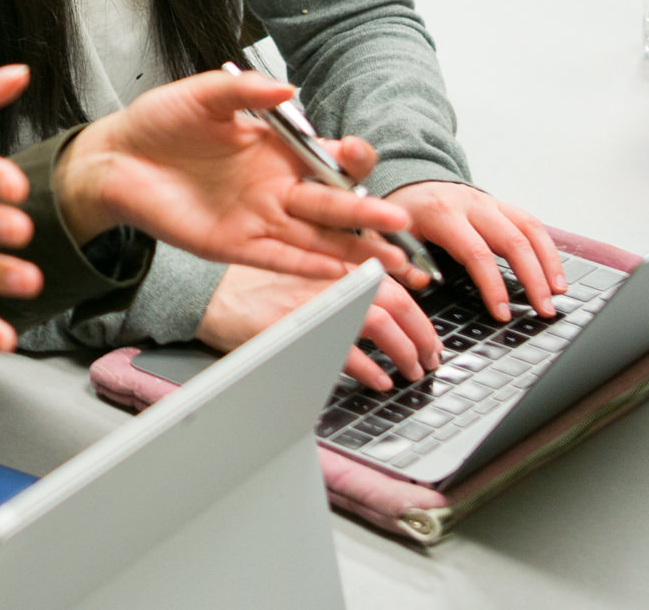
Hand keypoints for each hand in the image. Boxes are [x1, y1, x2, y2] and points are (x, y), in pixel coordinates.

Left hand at [54, 66, 418, 285]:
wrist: (115, 158)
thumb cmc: (159, 123)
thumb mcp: (202, 95)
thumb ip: (243, 91)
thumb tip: (285, 87)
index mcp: (276, 149)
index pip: (329, 158)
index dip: (350, 159)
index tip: (358, 155)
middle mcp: (276, 186)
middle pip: (334, 204)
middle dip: (369, 216)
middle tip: (400, 224)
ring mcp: (259, 218)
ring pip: (319, 238)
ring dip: (354, 252)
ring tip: (393, 263)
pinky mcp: (236, 245)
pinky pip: (283, 259)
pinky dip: (313, 268)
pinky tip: (342, 276)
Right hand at [201, 262, 436, 391]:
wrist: (217, 298)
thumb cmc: (261, 291)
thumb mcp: (308, 280)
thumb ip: (345, 289)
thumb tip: (388, 316)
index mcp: (335, 265)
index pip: (392, 282)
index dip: (419, 312)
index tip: (430, 335)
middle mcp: (329, 278)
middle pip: (394, 300)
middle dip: (421, 333)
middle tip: (431, 357)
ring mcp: (314, 302)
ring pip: (378, 320)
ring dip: (404, 350)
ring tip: (412, 370)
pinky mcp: (298, 327)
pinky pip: (345, 350)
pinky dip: (369, 369)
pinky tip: (379, 381)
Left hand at [385, 180, 563, 321]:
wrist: (404, 180)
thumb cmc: (395, 214)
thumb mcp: (383, 236)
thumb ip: (398, 262)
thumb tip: (423, 283)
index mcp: (440, 213)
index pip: (476, 252)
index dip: (493, 285)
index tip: (502, 313)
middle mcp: (469, 203)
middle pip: (512, 240)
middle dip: (532, 278)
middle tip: (543, 310)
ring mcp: (488, 202)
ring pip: (529, 229)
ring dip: (548, 263)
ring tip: (557, 294)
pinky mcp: (499, 205)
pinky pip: (530, 224)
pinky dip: (547, 248)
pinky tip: (554, 272)